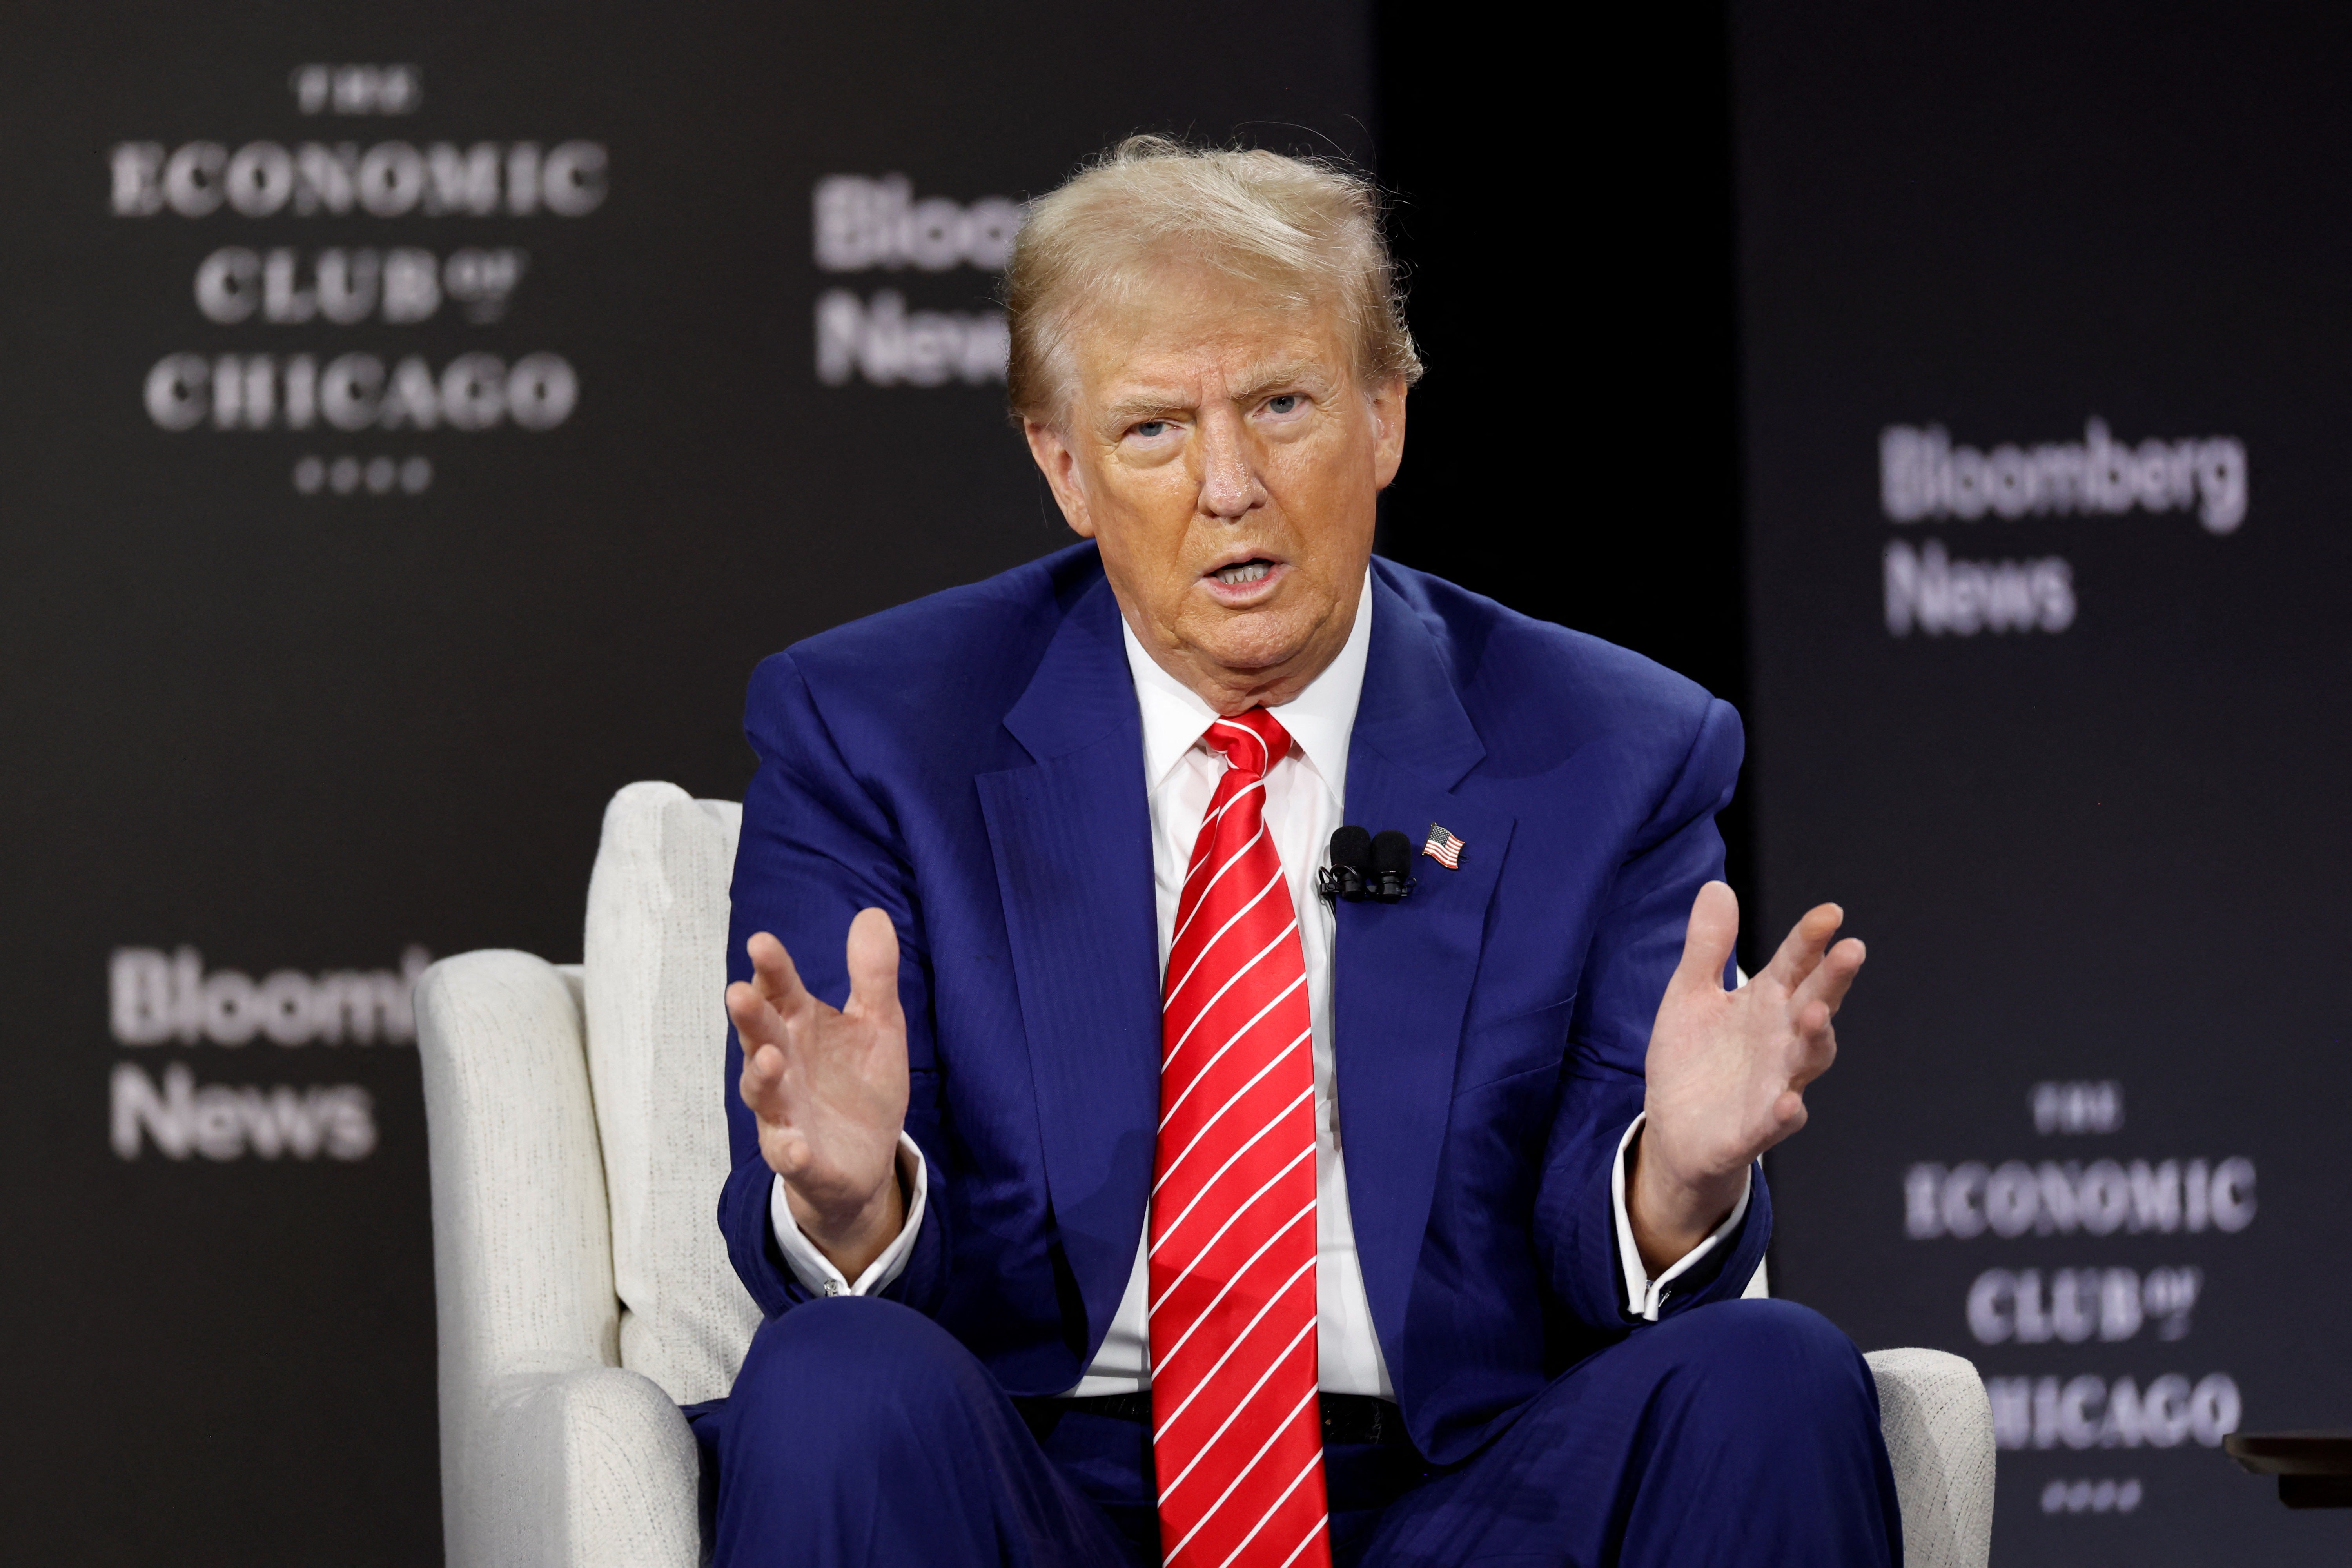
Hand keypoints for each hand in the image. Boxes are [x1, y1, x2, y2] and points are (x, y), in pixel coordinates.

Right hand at [726, 910, 909, 1280]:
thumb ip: (872, 975)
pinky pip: (788, 1154)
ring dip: (764, 1076)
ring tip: (771, 1059)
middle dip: (750, 1017)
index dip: (771, 969)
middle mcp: (783, 1065)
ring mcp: (785, 1112)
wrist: (867, 1158)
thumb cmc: (859, 1082)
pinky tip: (794, 1145)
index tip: (761, 942)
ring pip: (764, 1093)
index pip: (781, 991)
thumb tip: (873, 913)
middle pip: (761, 1036)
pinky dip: (789, 1150)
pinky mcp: (798, 1156)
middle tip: (738, 992)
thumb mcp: (878, 1024)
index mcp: (800, 1026)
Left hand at [1629, 881, 1863, 1274]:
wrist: (1675, 1127)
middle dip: (1833, 979)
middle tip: (1852, 949)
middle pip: (1816, 1003)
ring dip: (1817, 1037)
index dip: (1811, 939)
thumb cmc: (1694, 1057)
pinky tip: (1788, 1101)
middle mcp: (1782, 1039)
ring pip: (1808, 1058)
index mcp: (1766, 1002)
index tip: (1829, 912)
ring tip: (1815, 1014)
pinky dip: (1786, 1111)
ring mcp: (1776, 1082)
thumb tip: (1717, 886)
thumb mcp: (1690, 994)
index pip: (1795, 963)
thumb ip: (1708, 946)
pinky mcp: (1758, 1127)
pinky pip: (1778, 1120)